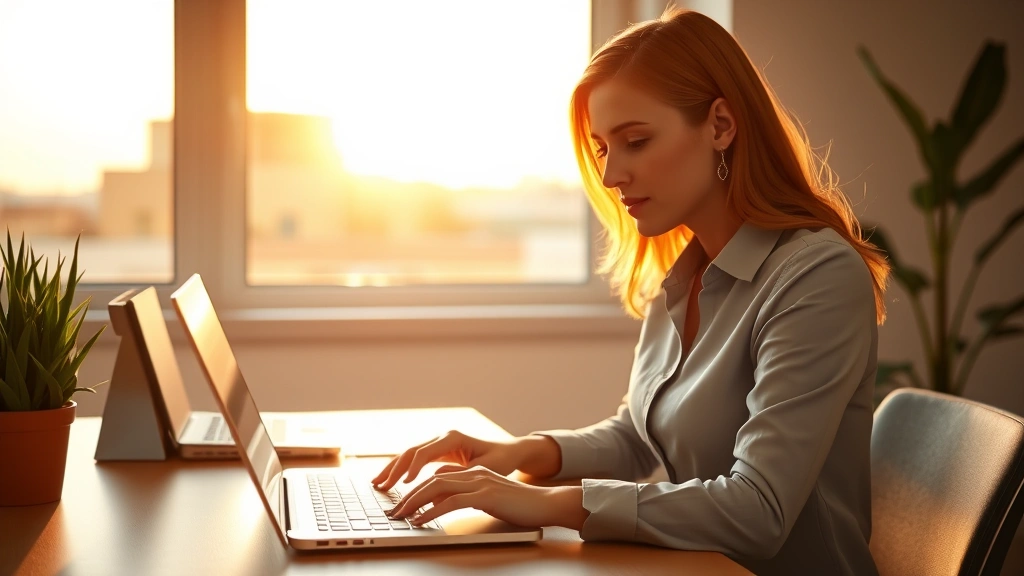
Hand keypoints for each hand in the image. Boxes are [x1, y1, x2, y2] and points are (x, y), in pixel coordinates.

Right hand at [372, 430, 525, 489]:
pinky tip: (389, 481)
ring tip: (376, 484)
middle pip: (410, 452)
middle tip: (381, 487)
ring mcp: (437, 443)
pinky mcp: (436, 452)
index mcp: (453, 438)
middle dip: (394, 469)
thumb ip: (463, 476)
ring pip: (408, 455)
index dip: (413, 469)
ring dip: (392, 469)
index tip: (405, 485)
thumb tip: (441, 487)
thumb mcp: (485, 469)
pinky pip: (413, 460)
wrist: (507, 451)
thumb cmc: (500, 459)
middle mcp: (441, 437)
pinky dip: (400, 471)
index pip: (425, 453)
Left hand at [387, 465, 587, 529]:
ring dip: (414, 503)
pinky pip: (450, 502)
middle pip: (431, 480)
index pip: (436, 477)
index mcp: (473, 472)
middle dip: (408, 495)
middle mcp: (473, 473)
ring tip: (400, 516)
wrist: (546, 503)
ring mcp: (479, 482)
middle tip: (393, 511)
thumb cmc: (520, 504)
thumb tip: (444, 501)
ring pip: (436, 488)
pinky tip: (420, 520)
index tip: (401, 503)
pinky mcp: (485, 495)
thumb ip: (467, 495)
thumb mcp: (489, 496)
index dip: (416, 489)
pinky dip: (431, 511)